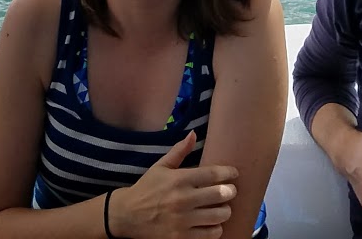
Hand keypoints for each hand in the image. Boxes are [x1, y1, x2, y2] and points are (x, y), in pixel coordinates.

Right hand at [110, 132, 238, 238]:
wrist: (127, 216)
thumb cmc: (147, 188)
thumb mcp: (160, 166)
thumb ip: (179, 151)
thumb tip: (194, 133)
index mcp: (179, 179)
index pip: (213, 174)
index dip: (228, 172)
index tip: (234, 173)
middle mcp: (183, 199)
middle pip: (220, 194)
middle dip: (230, 192)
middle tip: (231, 191)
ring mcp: (183, 220)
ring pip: (219, 216)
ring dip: (225, 211)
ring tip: (223, 208)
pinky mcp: (181, 237)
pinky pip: (210, 234)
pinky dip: (216, 229)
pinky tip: (213, 223)